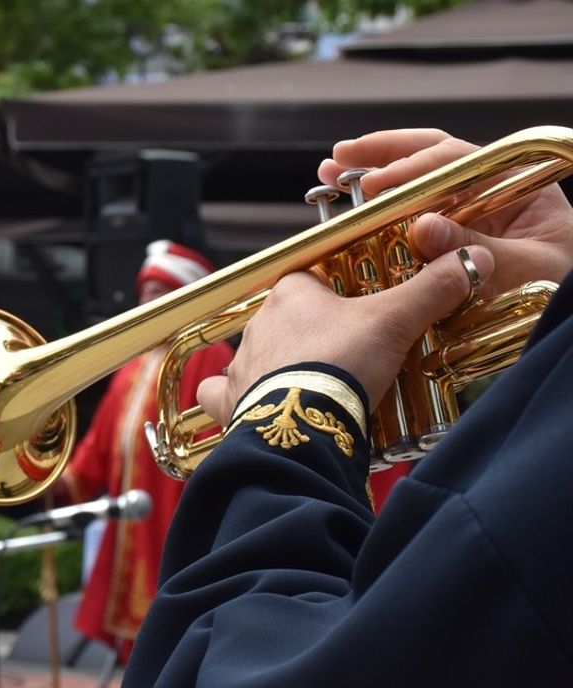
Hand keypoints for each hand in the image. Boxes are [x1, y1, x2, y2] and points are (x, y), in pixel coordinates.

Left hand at [196, 246, 495, 423]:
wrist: (304, 423)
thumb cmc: (342, 362)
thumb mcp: (397, 320)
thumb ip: (433, 289)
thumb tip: (472, 261)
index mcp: (290, 293)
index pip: (313, 278)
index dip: (341, 291)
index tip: (365, 309)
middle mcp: (258, 324)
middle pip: (289, 320)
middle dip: (316, 334)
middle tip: (352, 355)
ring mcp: (241, 364)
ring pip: (256, 355)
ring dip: (279, 366)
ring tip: (311, 386)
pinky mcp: (230, 402)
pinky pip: (217, 394)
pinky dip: (228, 398)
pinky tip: (245, 406)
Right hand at [319, 128, 572, 295]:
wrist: (564, 335)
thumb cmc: (556, 298)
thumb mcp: (524, 273)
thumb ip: (474, 250)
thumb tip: (422, 226)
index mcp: (521, 188)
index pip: (462, 160)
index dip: (414, 168)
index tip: (376, 184)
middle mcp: (492, 194)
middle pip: (433, 158)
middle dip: (384, 155)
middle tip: (340, 157)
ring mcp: (470, 215)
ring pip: (417, 182)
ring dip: (372, 174)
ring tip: (330, 172)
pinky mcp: (450, 241)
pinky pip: (412, 216)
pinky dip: (380, 208)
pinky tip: (350, 205)